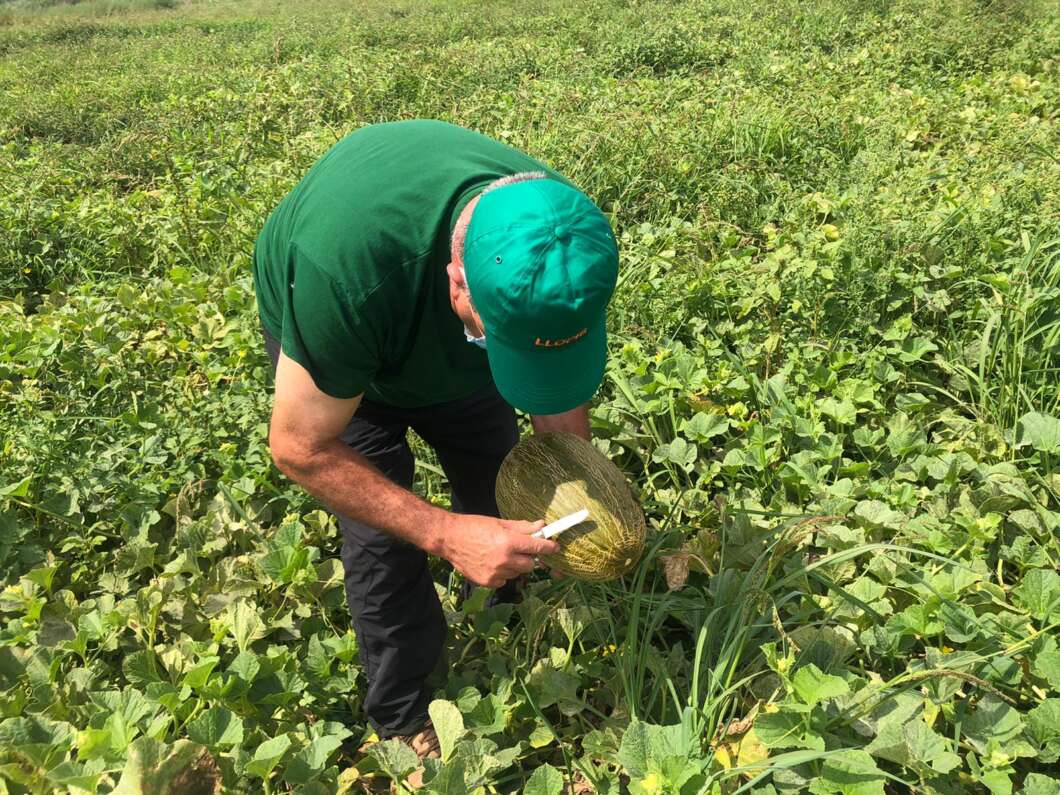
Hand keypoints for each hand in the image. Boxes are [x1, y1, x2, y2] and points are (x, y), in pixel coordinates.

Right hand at [439, 514, 558, 588]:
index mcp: (508, 542)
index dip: (549, 548)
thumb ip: (522, 527)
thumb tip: (541, 525)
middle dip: (528, 557)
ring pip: (517, 573)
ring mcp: (495, 573)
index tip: (555, 547)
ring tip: (500, 554)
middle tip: (519, 549)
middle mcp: (504, 560)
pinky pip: (504, 580)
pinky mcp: (487, 582)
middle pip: (530, 564)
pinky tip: (492, 563)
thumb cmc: (474, 526)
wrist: (449, 539)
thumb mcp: (500, 523)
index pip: (538, 548)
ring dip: (514, 565)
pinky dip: (502, 573)